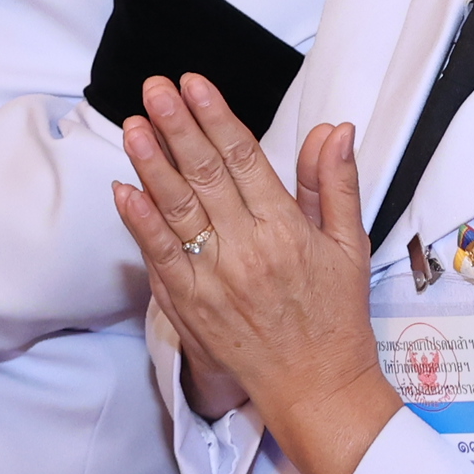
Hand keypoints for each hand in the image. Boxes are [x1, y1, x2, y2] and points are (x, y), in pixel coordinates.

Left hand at [112, 76, 397, 473]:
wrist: (316, 389)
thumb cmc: (335, 317)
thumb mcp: (349, 245)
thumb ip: (335, 184)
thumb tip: (336, 130)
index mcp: (286, 230)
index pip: (244, 159)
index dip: (216, 117)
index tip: (196, 84)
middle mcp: (246, 250)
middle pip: (205, 175)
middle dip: (177, 126)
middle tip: (156, 89)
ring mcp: (213, 279)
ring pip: (176, 210)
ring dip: (151, 164)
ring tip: (133, 125)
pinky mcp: (190, 307)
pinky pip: (159, 257)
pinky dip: (139, 222)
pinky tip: (123, 189)